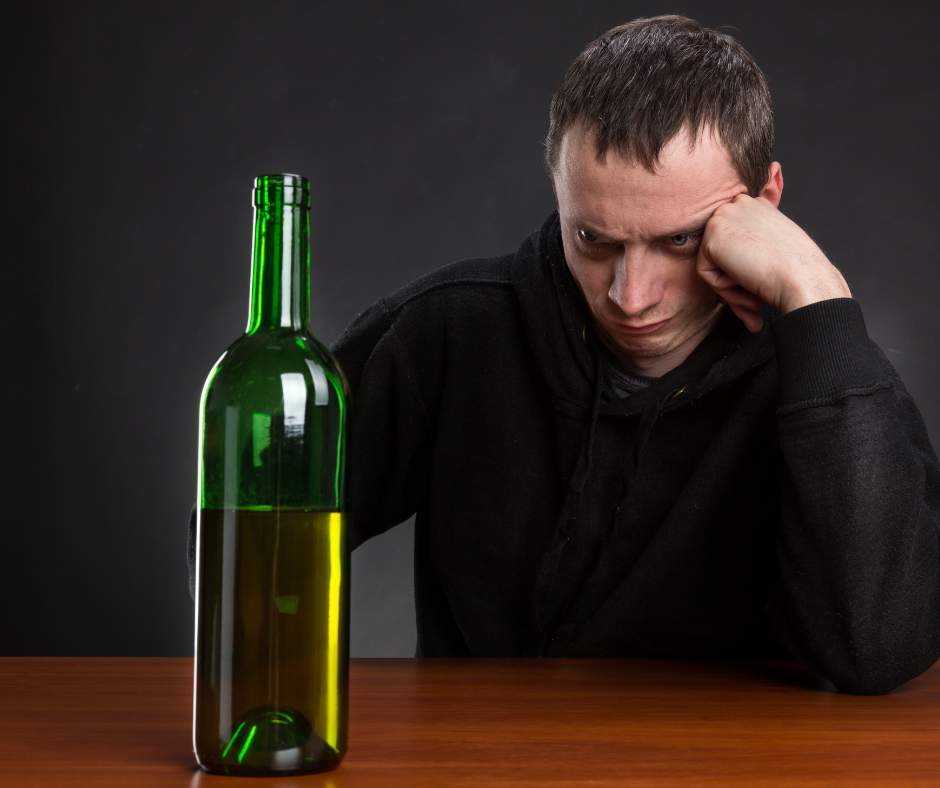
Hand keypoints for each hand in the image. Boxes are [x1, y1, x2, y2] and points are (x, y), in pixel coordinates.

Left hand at [696, 195, 850, 331]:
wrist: (803, 279)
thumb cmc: (796, 272)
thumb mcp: (773, 251)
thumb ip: (751, 250)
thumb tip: (732, 268)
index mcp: (757, 206)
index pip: (733, 243)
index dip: (742, 272)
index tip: (758, 293)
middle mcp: (739, 204)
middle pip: (720, 252)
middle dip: (733, 283)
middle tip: (755, 305)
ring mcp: (725, 215)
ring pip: (711, 263)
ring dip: (730, 288)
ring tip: (754, 300)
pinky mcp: (713, 233)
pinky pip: (705, 271)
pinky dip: (721, 288)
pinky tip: (745, 285)